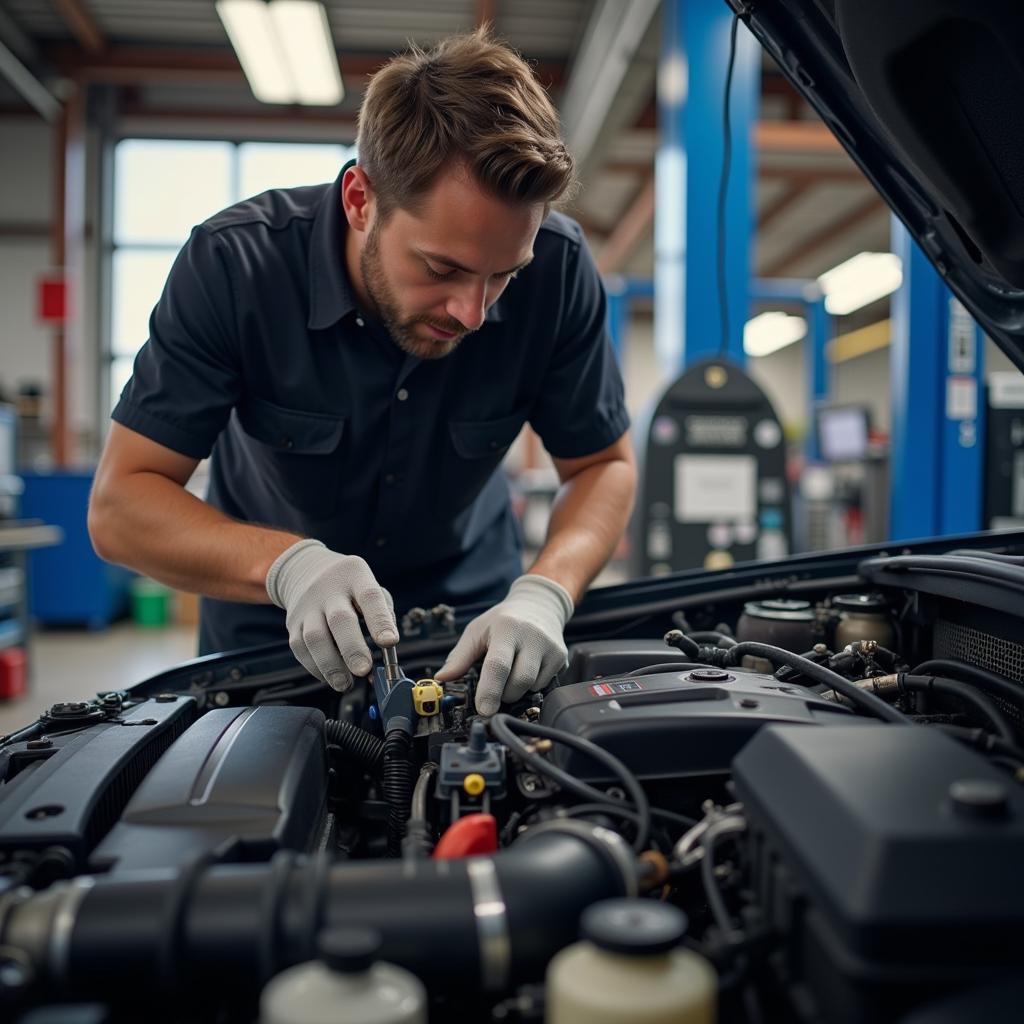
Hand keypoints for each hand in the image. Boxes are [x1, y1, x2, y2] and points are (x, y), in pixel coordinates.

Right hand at [266, 539, 396, 691]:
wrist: (308, 571)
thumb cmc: (351, 588)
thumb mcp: (371, 588)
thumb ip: (384, 617)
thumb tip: (388, 655)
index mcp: (356, 575)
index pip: (370, 597)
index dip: (380, 621)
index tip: (390, 643)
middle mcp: (329, 589)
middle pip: (340, 619)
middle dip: (352, 648)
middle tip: (364, 670)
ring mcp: (307, 606)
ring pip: (314, 638)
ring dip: (331, 666)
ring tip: (346, 683)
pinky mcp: (293, 623)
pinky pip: (300, 649)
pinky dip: (315, 668)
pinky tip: (330, 677)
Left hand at [436, 574, 572, 714]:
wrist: (539, 605)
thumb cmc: (503, 620)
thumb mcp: (477, 631)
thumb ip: (460, 657)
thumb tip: (442, 678)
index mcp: (507, 628)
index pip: (498, 665)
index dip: (490, 691)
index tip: (483, 709)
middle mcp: (532, 637)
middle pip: (519, 682)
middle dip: (503, 694)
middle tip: (494, 688)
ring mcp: (551, 647)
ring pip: (533, 687)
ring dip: (517, 690)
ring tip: (511, 673)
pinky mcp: (561, 657)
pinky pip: (544, 685)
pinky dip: (531, 686)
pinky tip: (526, 669)